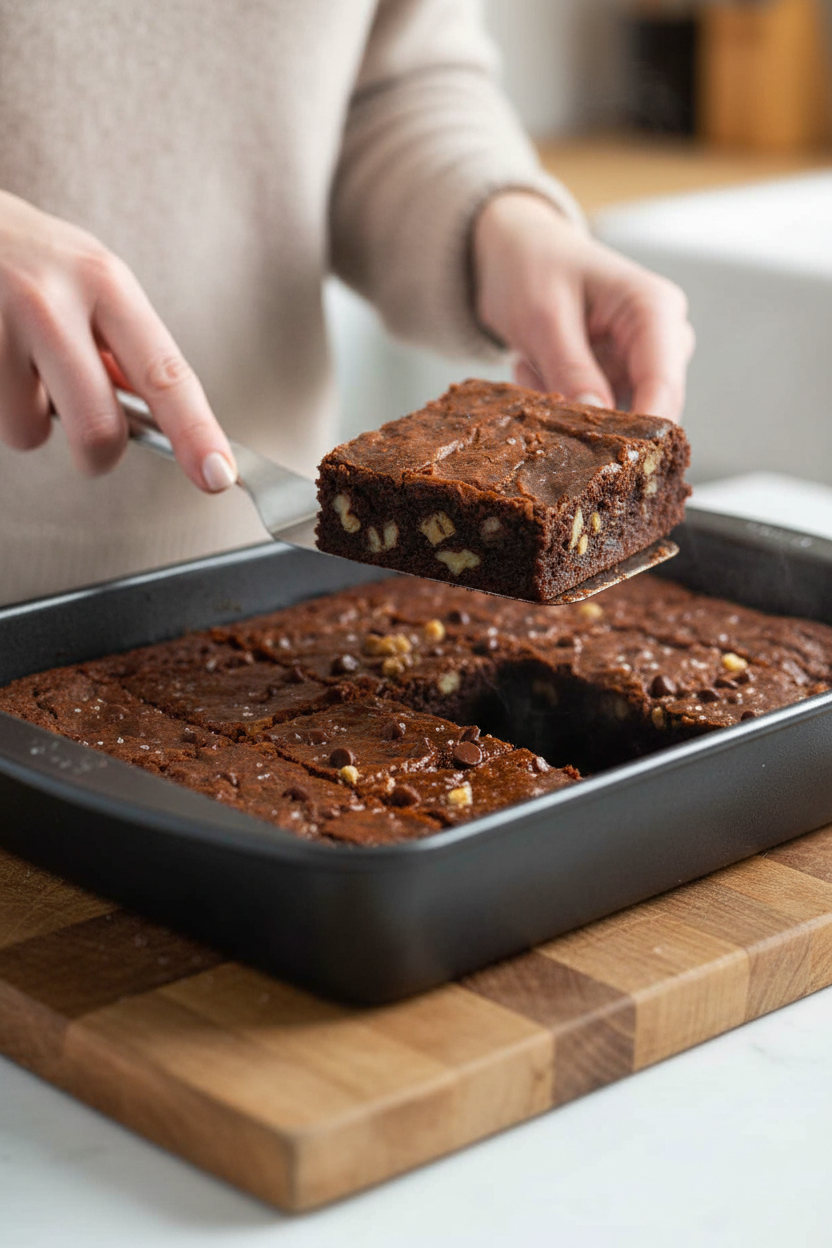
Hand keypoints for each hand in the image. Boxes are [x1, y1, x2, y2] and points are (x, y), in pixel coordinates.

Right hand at [0, 190, 235, 489]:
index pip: (164, 374)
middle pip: (98, 427)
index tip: (218, 474)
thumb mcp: (86, 279)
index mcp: (104, 283)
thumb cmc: (23, 257)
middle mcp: (51, 301)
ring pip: (30, 432)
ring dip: (27, 418)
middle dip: (98, 456)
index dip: (196, 432)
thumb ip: (121, 347)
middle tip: (91, 447)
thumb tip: (161, 421)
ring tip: (14, 365)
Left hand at [472, 191, 694, 420]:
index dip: (644, 433)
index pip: (664, 384)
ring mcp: (642, 362)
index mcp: (654, 309)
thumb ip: (571, 370)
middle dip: (591, 419)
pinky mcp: (619, 379)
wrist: (514, 250)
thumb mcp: (542, 317)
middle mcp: (661, 338)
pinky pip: (594, 415)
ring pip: (616, 419)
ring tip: (530, 363)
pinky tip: (534, 367)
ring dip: (565, 407)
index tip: (612, 466)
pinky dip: (559, 403)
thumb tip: (598, 419)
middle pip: (648, 409)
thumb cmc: (532, 265)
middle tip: (536, 386)